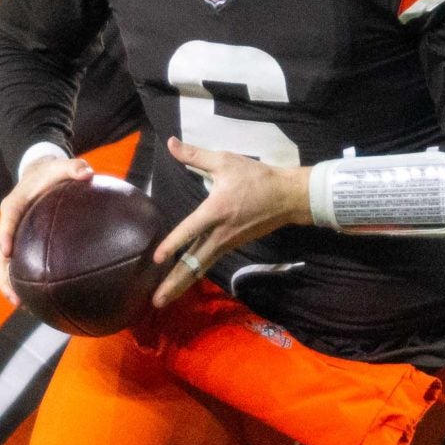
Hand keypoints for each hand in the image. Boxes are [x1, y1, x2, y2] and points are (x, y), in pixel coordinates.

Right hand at [0, 148, 95, 301]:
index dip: (5, 235)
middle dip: (3, 275)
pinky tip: (37, 298)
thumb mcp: (62, 166)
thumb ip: (74, 168)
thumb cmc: (51, 172)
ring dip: (9, 285)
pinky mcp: (19, 242)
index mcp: (14, 204)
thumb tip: (87, 172)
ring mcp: (12, 235)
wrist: (38, 173)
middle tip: (14, 296)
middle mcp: (9, 222)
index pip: (7, 220)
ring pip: (3, 264)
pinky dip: (22, 280)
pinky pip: (17, 264)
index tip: (7, 251)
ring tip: (22, 305)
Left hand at [150, 137, 309, 306]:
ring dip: (182, 283)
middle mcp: (220, 233)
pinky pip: (208, 262)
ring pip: (200, 267)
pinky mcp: (232, 246)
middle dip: (175, 283)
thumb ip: (195, 155)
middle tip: (156, 302)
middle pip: (194, 263)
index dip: (173, 244)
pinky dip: (193, 274)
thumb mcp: (225, 161)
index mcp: (216, 212)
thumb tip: (170, 143)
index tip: (157, 259)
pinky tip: (182, 282)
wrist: (288, 197)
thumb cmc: (257, 178)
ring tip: (163, 299)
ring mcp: (227, 243)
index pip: (190, 231)